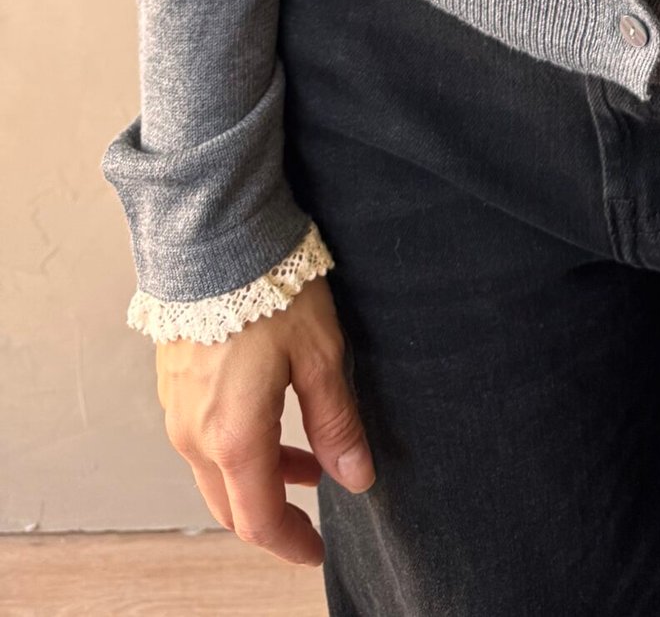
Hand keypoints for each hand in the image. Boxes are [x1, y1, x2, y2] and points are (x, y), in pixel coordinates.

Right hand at [155, 275, 373, 566]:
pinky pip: (202, 439)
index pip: (258, 520)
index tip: (318, 552)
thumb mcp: (320, 355)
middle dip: (274, 517)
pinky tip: (272, 424)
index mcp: (233, 437)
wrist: (214, 239)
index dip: (291, 544)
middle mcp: (194, 435)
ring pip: (216, 472)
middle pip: (231, 505)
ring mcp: (177, 411)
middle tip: (314, 514)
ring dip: (259, 477)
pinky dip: (237, 449)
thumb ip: (336, 422)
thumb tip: (356, 477)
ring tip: (308, 460)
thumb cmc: (270, 289)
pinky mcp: (173, 386)